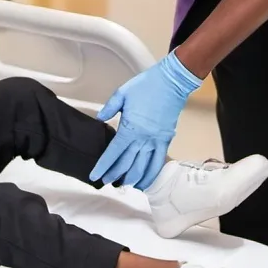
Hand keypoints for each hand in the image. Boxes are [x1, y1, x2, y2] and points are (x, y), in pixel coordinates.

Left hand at [89, 50, 201, 189]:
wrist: (171, 82)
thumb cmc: (146, 85)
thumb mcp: (121, 93)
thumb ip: (109, 108)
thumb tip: (99, 119)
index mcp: (130, 128)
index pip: (113, 153)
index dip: (103, 166)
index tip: (95, 176)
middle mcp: (143, 139)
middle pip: (126, 164)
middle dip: (114, 175)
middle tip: (106, 182)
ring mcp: (156, 141)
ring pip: (143, 167)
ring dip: (132, 178)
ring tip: (123, 185)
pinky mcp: (166, 140)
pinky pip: (158, 162)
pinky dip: (151, 174)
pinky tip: (145, 181)